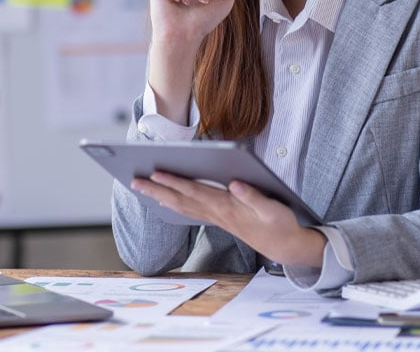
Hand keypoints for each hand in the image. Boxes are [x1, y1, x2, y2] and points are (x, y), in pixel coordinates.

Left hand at [131, 172, 325, 266]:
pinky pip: (190, 211)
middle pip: (181, 199)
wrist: (286, 246)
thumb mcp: (273, 209)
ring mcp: (216, 217)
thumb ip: (254, 196)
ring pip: (182, 206)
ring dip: (160, 197)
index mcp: (227, 206)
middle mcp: (217, 212)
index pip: (195, 191)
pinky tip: (165, 201)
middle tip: (134, 181)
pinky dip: (174, 205)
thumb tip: (235, 182)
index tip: (155, 173)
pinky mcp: (219, 219)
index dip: (175, 182)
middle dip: (156, 189)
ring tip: (142, 188)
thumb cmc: (280, 224)